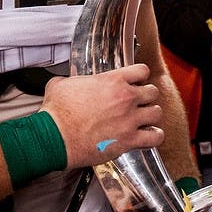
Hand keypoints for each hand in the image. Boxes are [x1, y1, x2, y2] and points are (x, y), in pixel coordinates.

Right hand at [40, 63, 164, 168]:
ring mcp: (129, 119)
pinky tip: (146, 137)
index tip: (134, 83)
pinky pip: (155, 137)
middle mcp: (125, 98)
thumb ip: (70, 79)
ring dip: (150, 117)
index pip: (142, 71)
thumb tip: (66, 80)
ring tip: (142, 121)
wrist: (54, 137)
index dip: (139, 77)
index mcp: (112, 80)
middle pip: (153, 92)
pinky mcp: (129, 140)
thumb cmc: (57, 113)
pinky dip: (153, 137)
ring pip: (157, 113)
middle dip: (146, 97)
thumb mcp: (61, 84)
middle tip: (136, 104)